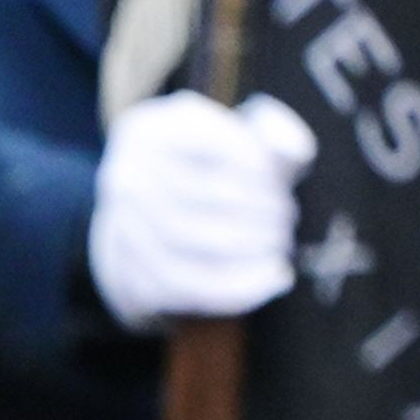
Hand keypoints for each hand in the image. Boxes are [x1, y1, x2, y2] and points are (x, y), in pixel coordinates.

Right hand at [87, 92, 313, 327]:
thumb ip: (273, 134)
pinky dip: (246, 285)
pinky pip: (196, 288)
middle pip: (211, 195)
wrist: (147, 223)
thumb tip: (293, 150)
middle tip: (287, 216)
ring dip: (258, 245)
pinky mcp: (135, 277)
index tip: (279, 179)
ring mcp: (125, 230)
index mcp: (151, 131)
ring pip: (204, 243)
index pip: (215, 143)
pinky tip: (277, 275)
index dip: (259, 165)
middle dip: (265, 209)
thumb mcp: (232, 138)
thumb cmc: (204, 174)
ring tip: (280, 243)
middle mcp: (128, 176)